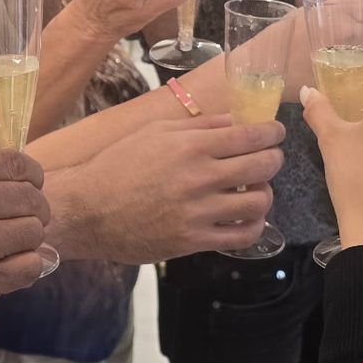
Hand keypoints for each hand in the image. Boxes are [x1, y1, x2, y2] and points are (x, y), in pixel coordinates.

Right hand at [0, 150, 49, 362]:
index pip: (18, 162)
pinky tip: (4, 274)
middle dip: (33, 213)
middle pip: (33, 199)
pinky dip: (23, 271)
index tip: (29, 190)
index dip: (31, 177)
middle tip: (18, 228)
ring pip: (34, 233)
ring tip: (5, 253)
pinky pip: (30, 268)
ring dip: (26, 244)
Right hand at [47, 116, 285, 261]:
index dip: (273, 133)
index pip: (251, 135)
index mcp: (190, 146)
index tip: (276, 134)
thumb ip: (199, 127)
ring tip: (255, 190)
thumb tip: (236, 121)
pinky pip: (242, 235)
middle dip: (274, 159)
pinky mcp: (193, 240)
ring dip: (264, 194)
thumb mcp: (155, 133)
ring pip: (258, 202)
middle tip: (270, 159)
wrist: (87, 210)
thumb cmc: (117, 166)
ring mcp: (198, 211)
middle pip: (263, 166)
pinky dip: (254, 225)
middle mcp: (198, 177)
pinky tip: (246, 218)